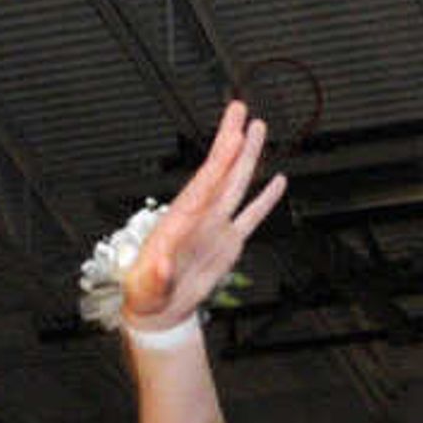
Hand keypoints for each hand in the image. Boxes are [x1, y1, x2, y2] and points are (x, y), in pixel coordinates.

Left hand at [122, 100, 287, 330]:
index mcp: (180, 219)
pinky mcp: (229, 243)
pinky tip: (277, 182)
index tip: (231, 136)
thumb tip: (162, 264)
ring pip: (237, 184)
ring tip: (258, 129)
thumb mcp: (146, 284)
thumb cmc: (145, 294)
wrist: (159, 311)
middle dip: (230, 139)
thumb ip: (157, 273)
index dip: (219, 159)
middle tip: (239, 110)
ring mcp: (216, 227)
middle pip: (220, 170)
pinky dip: (265, 200)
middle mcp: (200, 217)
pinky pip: (251, 216)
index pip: (204, 182)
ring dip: (248, 157)